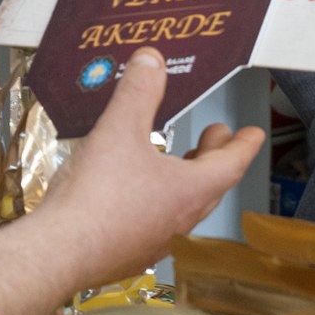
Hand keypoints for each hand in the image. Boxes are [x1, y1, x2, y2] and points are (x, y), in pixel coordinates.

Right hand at [0, 49, 265, 314]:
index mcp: (191, 190)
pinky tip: (135, 194)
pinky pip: (156, 223)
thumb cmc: (97, 194)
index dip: (244, 144)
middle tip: (214, 136)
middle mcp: (182, 220)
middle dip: (213, 156)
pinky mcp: (131, 255)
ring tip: (175, 161)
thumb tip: (152, 59)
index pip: (232, 164)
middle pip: (210, 185)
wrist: (60, 253)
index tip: (254, 134)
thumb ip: (138, 91)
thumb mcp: (118, 130)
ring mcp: (157, 242)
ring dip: (186, 180)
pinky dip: (157, 201)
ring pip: (184, 206)